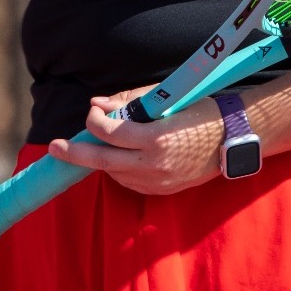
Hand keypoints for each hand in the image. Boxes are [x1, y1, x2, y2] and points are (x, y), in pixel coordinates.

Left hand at [47, 89, 226, 195]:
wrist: (236, 139)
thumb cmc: (201, 110)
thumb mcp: (167, 99)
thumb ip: (129, 101)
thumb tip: (97, 104)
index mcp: (156, 137)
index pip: (109, 132)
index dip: (95, 121)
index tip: (93, 112)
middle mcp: (155, 163)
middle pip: (102, 160)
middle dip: (74, 153)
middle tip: (54, 147)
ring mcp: (159, 181)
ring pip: (114, 173)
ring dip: (100, 159)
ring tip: (94, 147)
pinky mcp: (163, 191)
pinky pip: (130, 183)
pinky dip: (118, 170)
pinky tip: (118, 158)